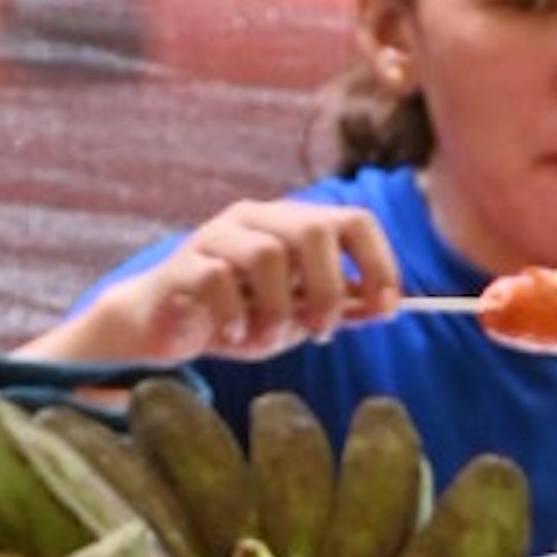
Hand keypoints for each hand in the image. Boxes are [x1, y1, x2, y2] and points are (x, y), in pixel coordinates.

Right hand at [24, 194, 403, 374]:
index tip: (386, 309)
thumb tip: (386, 306)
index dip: (378, 263)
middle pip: (312, 229)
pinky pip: (218, 280)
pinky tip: (235, 335)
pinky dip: (236, 318)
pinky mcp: (185, 265)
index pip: (352, 220)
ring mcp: (219, 237)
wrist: (169, 328)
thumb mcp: (300, 318)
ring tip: (268, 336)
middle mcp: (258, 220)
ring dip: (278, 310)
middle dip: (328, 290)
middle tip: (319, 331)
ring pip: (267, 255)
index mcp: (293, 226)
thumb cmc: (240, 319)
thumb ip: (340, 310)